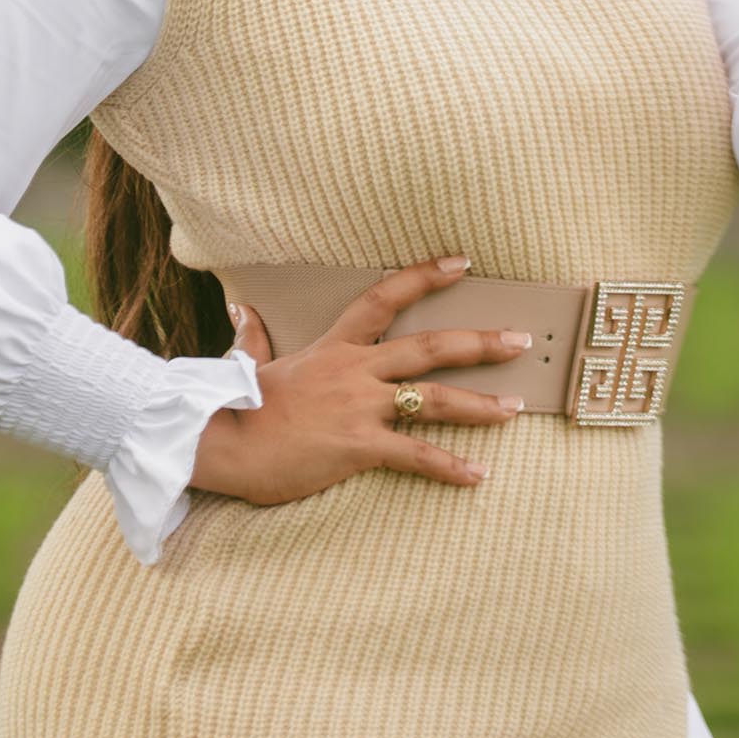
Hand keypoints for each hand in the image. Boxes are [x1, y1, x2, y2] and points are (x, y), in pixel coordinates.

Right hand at [190, 256, 529, 504]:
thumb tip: (241, 310)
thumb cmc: (232, 407)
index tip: (462, 262)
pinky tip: (478, 475)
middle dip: (481, 342)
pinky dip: (450, 466)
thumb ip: (253, 337)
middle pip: (431, 346)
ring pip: (433, 398)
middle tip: (521, 339)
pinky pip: (415, 455)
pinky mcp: (359, 446)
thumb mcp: (248, 363)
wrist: (217, 441)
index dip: (425, 276)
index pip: (384, 297)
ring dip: (480, 404)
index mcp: (333, 346)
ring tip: (515, 408)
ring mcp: (360, 407)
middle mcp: (354, 370)